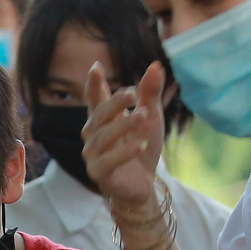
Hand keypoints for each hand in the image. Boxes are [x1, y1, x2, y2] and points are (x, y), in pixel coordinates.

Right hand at [82, 60, 166, 212]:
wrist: (144, 184)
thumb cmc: (142, 147)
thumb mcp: (150, 118)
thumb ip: (150, 94)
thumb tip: (156, 65)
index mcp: (103, 119)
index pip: (95, 98)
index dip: (94, 84)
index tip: (96, 67)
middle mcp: (93, 135)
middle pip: (99, 115)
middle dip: (115, 103)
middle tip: (134, 93)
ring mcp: (93, 155)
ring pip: (103, 137)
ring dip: (123, 125)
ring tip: (143, 116)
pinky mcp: (100, 174)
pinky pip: (108, 161)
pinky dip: (124, 152)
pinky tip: (141, 144)